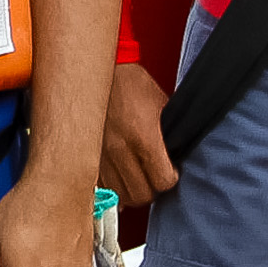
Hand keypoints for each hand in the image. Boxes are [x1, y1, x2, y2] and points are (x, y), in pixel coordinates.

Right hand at [101, 65, 178, 201]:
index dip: (171, 178)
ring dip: (131, 189)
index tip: (171, 171)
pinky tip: (119, 177)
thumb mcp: (162, 105)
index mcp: (143, 138)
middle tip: (154, 175)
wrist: (100, 72)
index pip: (163, 181)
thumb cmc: (132, 84)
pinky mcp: (88, 155)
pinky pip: (101, 185)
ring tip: (137, 177)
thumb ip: (170, 133)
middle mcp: (120, 151)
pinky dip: (112, 186)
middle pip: (141, 194)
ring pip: (120, 194)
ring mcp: (101, 155)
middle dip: (152, 188)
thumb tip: (179, 153)